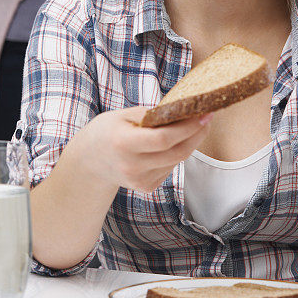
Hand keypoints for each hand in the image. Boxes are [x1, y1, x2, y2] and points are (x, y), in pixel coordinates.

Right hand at [78, 106, 213, 192]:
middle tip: (207, 118)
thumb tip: (181, 110)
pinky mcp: (146, 187)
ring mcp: (139, 181)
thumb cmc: (106, 132)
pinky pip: (170, 167)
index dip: (188, 127)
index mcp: (124, 144)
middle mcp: (132, 166)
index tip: (204, 114)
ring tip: (194, 125)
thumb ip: (151, 114)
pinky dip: (176, 153)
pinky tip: (172, 143)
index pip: (164, 138)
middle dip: (197, 134)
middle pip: (177, 152)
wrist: (89, 163)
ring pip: (176, 160)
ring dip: (189, 143)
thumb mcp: (122, 115)